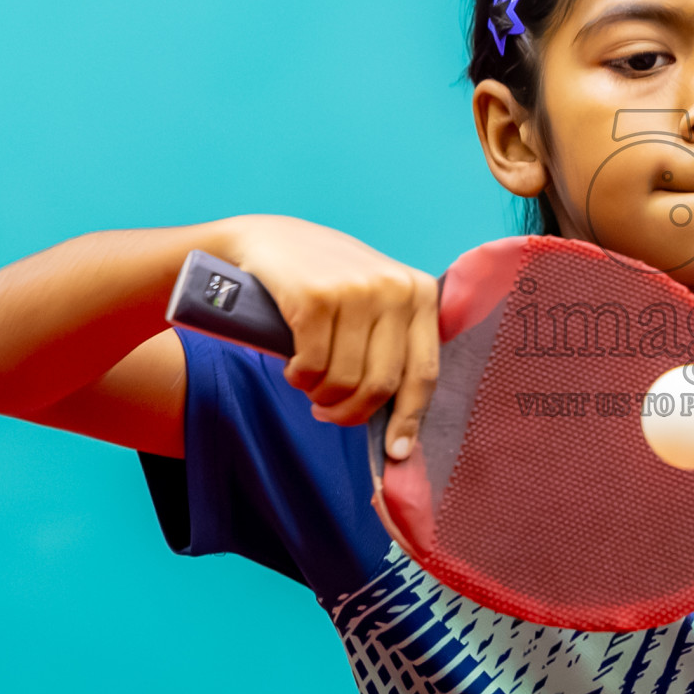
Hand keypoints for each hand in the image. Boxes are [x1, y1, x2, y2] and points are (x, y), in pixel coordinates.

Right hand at [224, 214, 436, 460]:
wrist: (269, 242)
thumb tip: (401, 419)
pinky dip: (300, 379)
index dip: (409, 419)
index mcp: (420, 293)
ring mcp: (356, 290)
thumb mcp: (375, 299)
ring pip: (345, 380)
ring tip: (310, 387)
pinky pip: (313, 366)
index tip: (396, 452)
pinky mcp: (316, 297)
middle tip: (328, 413)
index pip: (424, 372)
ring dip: (322, 396)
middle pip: (382, 384)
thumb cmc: (326, 281)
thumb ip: (393, 342)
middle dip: (352, 412)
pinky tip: (294, 369)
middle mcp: (395, 289)